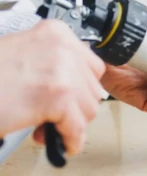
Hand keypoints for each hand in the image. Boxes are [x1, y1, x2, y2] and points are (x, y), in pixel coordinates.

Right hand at [0, 20, 105, 155]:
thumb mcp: (25, 54)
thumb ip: (54, 63)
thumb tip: (79, 86)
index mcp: (55, 33)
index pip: (91, 65)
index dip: (81, 87)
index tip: (71, 99)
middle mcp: (63, 48)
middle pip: (93, 88)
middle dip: (76, 108)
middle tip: (54, 117)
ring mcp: (63, 71)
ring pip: (89, 109)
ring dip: (71, 124)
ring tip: (47, 127)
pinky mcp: (57, 97)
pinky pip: (77, 127)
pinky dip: (71, 140)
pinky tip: (60, 143)